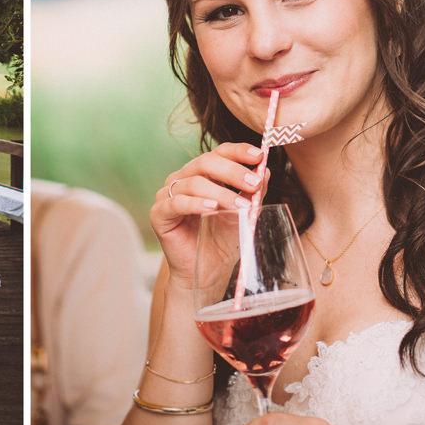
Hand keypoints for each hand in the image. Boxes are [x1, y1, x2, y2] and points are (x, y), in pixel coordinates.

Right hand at [151, 141, 266, 285]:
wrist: (207, 273)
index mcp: (202, 174)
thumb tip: (266, 172)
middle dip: (233, 172)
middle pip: (206, 162)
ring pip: (194, 182)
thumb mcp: (243, 215)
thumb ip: (251, 194)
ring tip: (242, 208)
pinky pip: (176, 203)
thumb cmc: (222, 241)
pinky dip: (195, 204)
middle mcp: (182, 179)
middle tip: (254, 184)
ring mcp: (168, 194)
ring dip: (222, 193)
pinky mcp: (159, 214)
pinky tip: (211, 208)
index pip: (218, 152)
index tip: (259, 156)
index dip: (238, 151)